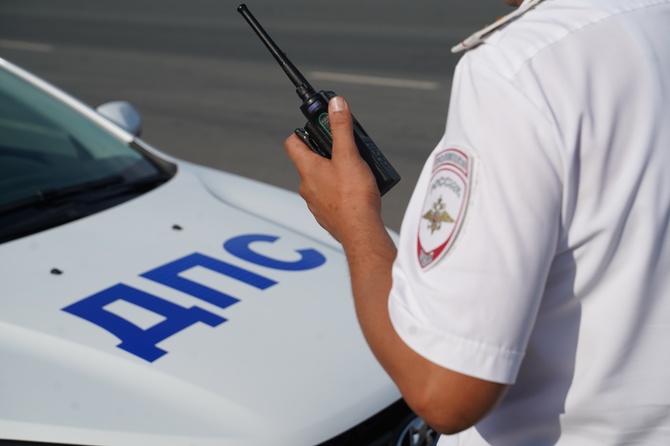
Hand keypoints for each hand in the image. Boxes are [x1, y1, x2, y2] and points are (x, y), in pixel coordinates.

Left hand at [284, 96, 381, 243]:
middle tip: (345, 149)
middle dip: (326, 152)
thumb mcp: (349, 155)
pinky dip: (339, 192)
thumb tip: (336, 104)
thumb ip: (341, 128)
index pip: (293, 143)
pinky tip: (355, 193)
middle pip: (310, 161)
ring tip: (355, 172)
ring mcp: (315, 203)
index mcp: (307, 168)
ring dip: (334, 173)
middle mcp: (306, 186)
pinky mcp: (327, 216)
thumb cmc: (353, 196)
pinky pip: (330, 198)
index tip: (318, 127)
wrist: (361, 232)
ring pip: (321, 181)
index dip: (302, 131)